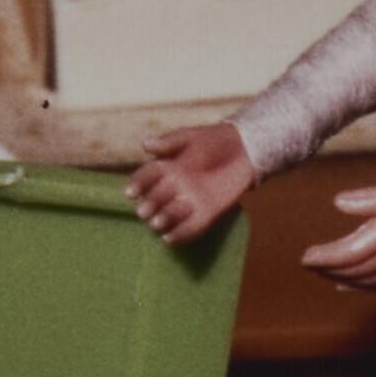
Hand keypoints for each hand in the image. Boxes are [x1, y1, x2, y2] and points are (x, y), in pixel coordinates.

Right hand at [127, 123, 257, 243]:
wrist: (244, 149)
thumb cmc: (214, 140)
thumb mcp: (191, 136)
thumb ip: (170, 141)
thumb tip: (145, 144)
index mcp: (167, 167)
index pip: (147, 177)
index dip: (138, 184)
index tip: (131, 193)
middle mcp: (175, 186)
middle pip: (157, 198)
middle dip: (150, 205)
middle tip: (144, 211)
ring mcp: (191, 200)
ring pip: (173, 213)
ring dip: (164, 219)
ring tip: (157, 224)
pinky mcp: (208, 212)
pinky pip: (193, 226)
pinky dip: (181, 234)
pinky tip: (169, 239)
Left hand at [303, 182, 375, 289]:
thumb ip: (366, 200)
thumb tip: (338, 202)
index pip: (345, 253)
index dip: (323, 258)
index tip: (305, 258)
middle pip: (351, 270)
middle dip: (327, 269)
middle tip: (308, 265)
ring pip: (363, 280)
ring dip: (340, 279)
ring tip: (324, 275)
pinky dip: (360, 287)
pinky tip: (349, 286)